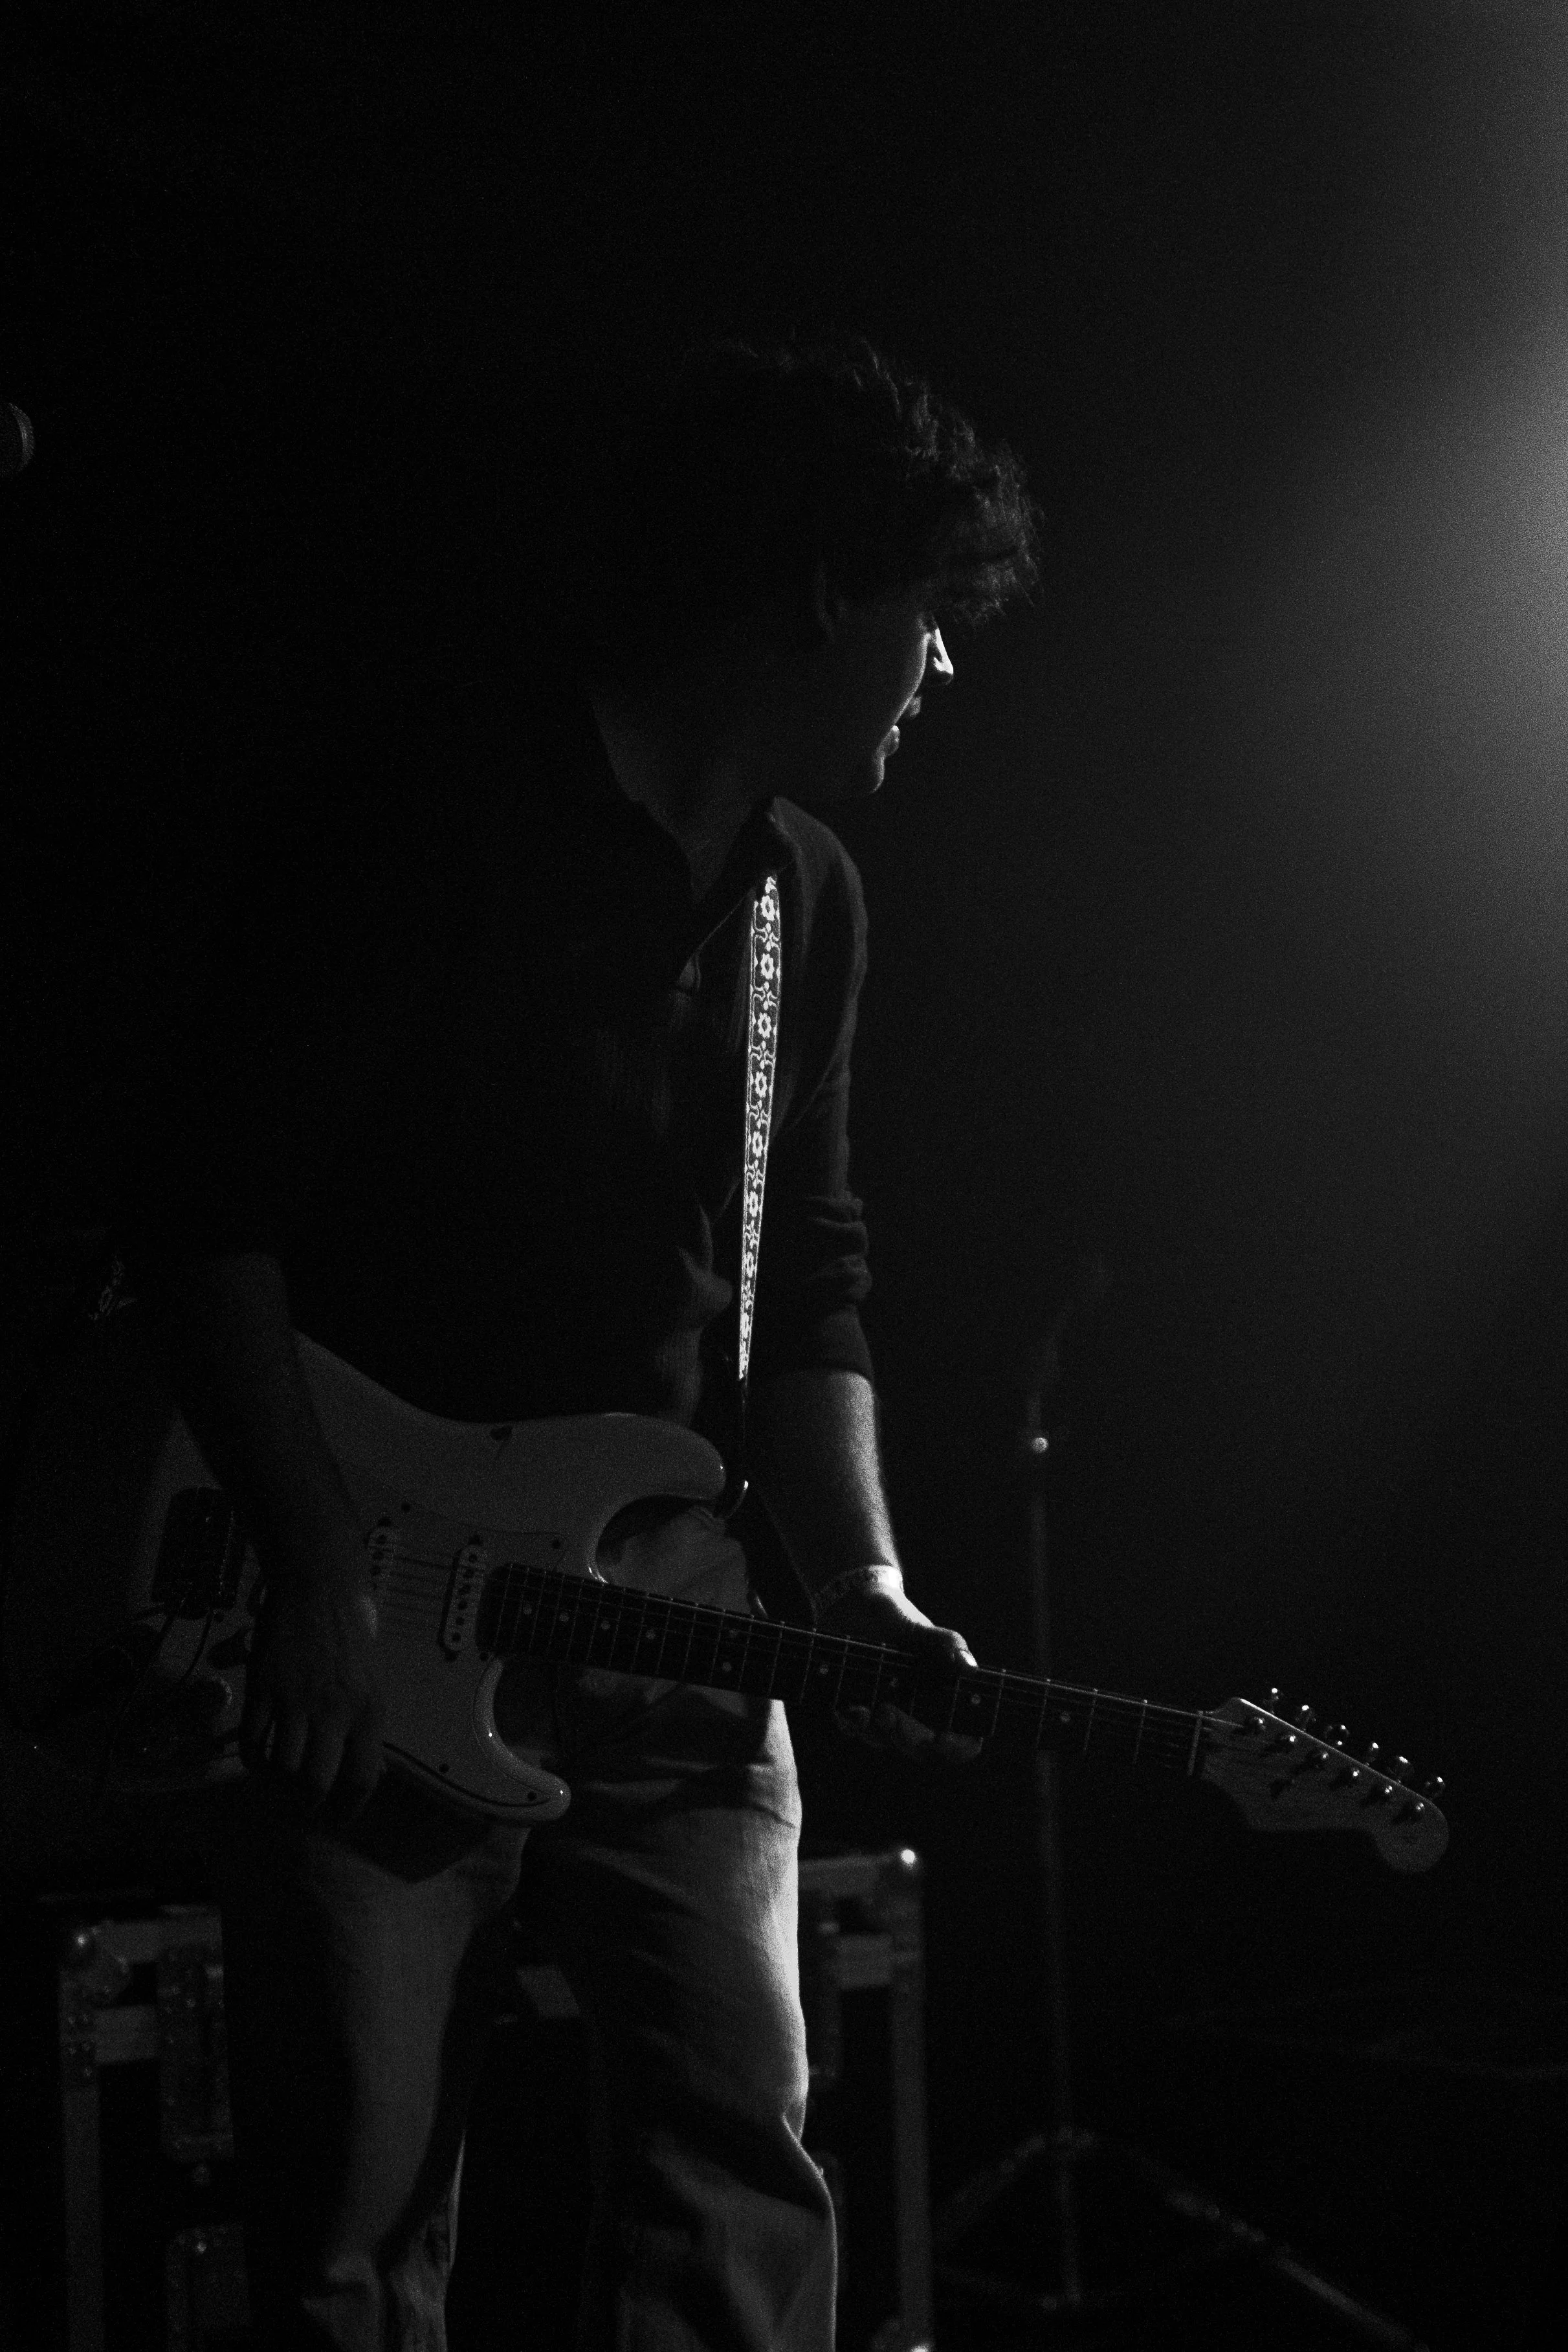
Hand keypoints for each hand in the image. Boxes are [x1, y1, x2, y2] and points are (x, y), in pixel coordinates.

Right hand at [241, 1533, 385, 1822]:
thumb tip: (365, 1768)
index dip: (348, 1809)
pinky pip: (253, 1740)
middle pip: (316, 1785)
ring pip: (282, 1768)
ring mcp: (296, 1701)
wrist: (319, 1582)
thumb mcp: (373, 1678)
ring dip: (276, 1786)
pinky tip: (256, 1759)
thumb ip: (366, 1723)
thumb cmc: (353, 1628)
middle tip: (300, 1810)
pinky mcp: (264, 1688)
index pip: (361, 1779)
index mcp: (370, 1710)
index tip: (337, 1821)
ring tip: (276, 1786)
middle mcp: (335, 1711)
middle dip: (307, 1808)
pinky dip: (252, 1759)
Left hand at [817, 1582, 982, 1763]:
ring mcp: (883, 1715)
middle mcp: (914, 1714)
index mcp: (941, 1699)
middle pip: (920, 1748)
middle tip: (892, 1712)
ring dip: (880, 1730)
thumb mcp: (918, 1628)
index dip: (957, 1747)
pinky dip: (853, 1722)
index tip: (944, 1737)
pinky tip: (852, 1708)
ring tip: (877, 1707)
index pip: (962, 1741)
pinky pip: (854, 1728)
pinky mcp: (852, 1709)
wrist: (852, 1604)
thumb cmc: (895, 1618)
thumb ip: (945, 1646)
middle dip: (909, 1736)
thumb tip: (970, 1668)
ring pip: (885, 1740)